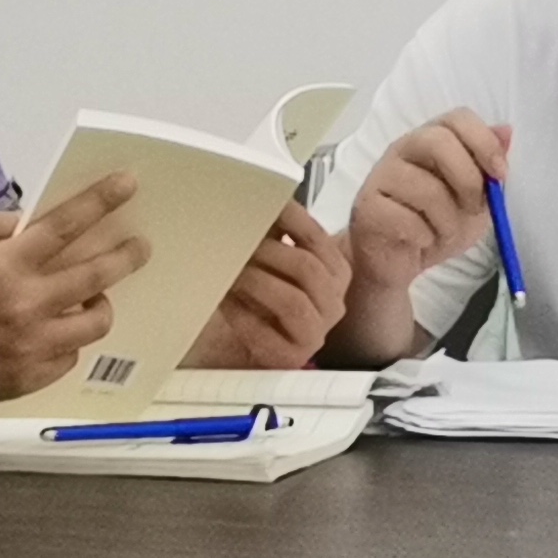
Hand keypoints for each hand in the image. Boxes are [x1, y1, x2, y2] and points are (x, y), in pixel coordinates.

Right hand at [0, 173, 151, 404]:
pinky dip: (68, 342)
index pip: (66, 224)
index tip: (127, 184)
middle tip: (139, 247)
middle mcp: (28, 304)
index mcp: (5, 265)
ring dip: (100, 304)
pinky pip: (69, 357)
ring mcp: (32, 345)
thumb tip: (27, 221)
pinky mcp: (28, 378)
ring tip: (94, 297)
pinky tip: (57, 333)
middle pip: (97, 274)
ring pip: (94, 322)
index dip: (101, 201)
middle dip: (126, 255)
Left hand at [182, 202, 352, 369]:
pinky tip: (223, 302)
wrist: (238, 349)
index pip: (316, 238)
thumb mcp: (267, 263)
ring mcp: (315, 334)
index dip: (289, 218)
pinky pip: (266, 334)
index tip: (261, 204)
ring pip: (292, 301)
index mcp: (334, 272)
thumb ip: (269, 235)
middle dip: (268, 252)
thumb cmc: (256, 299)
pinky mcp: (290, 359)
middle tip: (234, 243)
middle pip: (307, 268)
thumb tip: (253, 198)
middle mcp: (333, 303)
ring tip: (229, 272)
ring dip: (256, 282)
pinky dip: (242, 315)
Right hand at [334, 110, 508, 361]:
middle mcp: (403, 150)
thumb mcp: (474, 200)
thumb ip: (488, 168)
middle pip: (437, 141)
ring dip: (448, 221)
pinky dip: (425, 238)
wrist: (398, 264)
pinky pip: (407, 220)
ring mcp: (381, 176)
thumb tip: (506, 132)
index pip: (457, 118)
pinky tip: (421, 242)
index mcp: (431, 141)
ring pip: (426, 189)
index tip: (500, 174)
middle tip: (473, 209)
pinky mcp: (367, 207)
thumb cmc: (435, 226)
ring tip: (444, 234)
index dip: (483, 141)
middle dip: (467, 180)